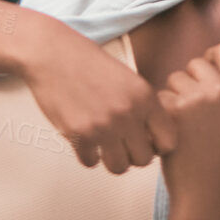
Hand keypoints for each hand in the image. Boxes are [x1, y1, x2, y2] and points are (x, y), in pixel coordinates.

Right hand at [22, 27, 177, 173]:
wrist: (51, 52)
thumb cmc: (86, 61)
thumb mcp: (125, 76)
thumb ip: (141, 104)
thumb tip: (150, 137)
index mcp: (144, 96)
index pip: (169, 142)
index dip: (156, 145)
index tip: (143, 140)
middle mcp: (128, 113)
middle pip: (144, 159)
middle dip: (132, 154)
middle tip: (120, 143)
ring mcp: (104, 125)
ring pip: (119, 167)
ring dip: (111, 159)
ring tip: (102, 144)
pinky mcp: (79, 134)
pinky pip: (90, 162)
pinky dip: (87, 154)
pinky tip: (82, 138)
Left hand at [157, 43, 219, 207]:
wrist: (203, 186)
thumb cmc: (215, 150)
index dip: (211, 59)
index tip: (205, 74)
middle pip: (194, 63)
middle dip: (189, 82)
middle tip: (195, 112)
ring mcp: (198, 99)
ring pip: (174, 78)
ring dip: (174, 96)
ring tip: (185, 124)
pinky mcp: (174, 109)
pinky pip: (159, 95)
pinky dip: (160, 112)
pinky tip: (172, 130)